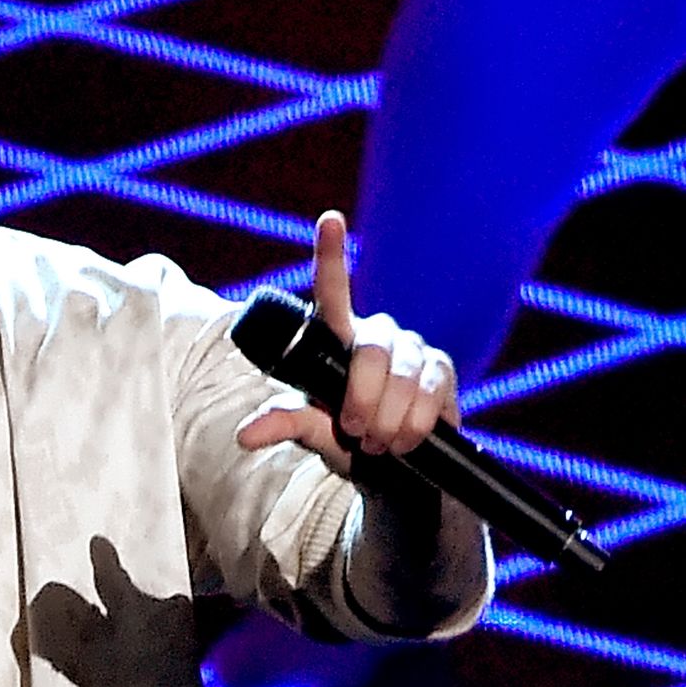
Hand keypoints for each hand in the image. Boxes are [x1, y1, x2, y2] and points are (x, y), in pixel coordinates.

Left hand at [235, 211, 458, 475]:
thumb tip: (244, 436)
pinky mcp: (442, 370)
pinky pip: (432, 391)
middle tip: (355, 431)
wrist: (389, 467)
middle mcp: (376, 333)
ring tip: (377, 442)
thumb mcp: (310, 429)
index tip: (330, 219)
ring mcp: (412, 349)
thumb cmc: (342, 435)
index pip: (333, 288)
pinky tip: (406, 439)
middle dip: (362, 398)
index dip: (332, 253)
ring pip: (403, 376)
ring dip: (388, 418)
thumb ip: (284, 424)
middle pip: (371, 351)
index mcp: (337, 336)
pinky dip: (415, 423)